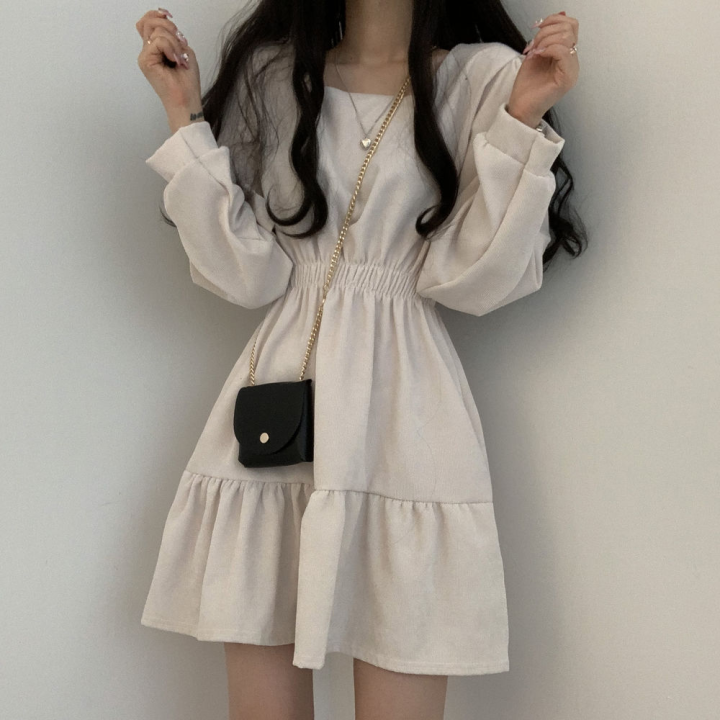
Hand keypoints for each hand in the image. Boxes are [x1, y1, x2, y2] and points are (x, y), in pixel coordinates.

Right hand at [136, 8, 203, 131]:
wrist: (187, 100)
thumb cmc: (187, 81)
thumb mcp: (184, 51)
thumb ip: (174, 37)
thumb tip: (166, 22)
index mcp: (155, 48)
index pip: (148, 22)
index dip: (157, 16)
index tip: (171, 18)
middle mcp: (147, 51)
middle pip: (149, 22)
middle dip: (170, 28)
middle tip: (181, 44)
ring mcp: (145, 56)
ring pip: (157, 31)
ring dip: (175, 43)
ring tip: (180, 60)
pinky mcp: (145, 60)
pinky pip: (159, 41)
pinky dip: (172, 49)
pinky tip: (176, 61)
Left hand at [507, 11, 579, 126]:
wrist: (520, 108)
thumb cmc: (527, 86)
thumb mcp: (536, 53)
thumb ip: (546, 37)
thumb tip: (559, 15)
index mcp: (567, 56)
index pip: (571, 26)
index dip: (553, 21)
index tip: (536, 29)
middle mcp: (573, 63)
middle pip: (570, 28)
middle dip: (546, 31)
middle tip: (532, 45)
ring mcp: (572, 71)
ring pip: (567, 37)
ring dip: (545, 40)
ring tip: (533, 52)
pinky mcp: (567, 79)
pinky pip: (563, 52)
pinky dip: (548, 49)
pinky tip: (537, 56)